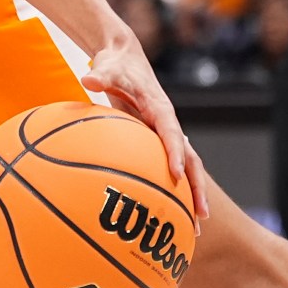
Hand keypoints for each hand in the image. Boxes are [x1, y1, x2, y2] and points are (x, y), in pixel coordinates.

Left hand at [81, 36, 214, 220]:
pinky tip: (168, 213)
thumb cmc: (116, 65)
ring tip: (195, 228)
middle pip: (191, 160)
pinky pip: (168, 167)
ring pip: (186, 168)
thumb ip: (100, 75)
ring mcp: (165, 134)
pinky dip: (173, 189)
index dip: (176, 154)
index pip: (171, 133)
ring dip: (192, 196)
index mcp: (160, 109)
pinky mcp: (158, 140)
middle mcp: (168, 124)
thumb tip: (87, 78)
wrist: (125, 58)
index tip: (177, 176)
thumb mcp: (107, 67)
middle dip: (196, 188)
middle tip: (200, 217)